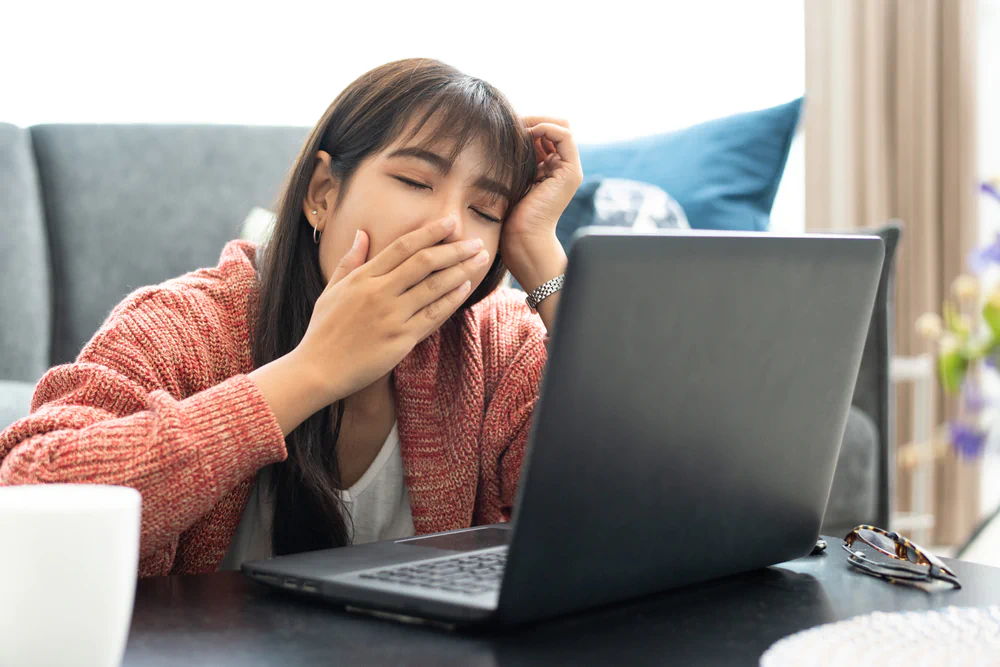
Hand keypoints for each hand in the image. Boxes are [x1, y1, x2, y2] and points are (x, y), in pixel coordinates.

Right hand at [293, 218, 489, 404]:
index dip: (430, 232)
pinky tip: (466, 288)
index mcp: (363, 278)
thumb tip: (362, 233)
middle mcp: (379, 293)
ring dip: (461, 270)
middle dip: (454, 249)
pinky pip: (433, 316)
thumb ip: (350, 261)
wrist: (318, 370)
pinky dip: (451, 300)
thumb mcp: (331, 290)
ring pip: (434, 287)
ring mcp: (392, 316)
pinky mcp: (401, 340)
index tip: (451, 222)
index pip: (403, 247)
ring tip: (480, 259)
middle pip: (425, 262)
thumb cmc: (323, 331)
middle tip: (476, 241)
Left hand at [501, 116, 581, 291]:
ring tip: (516, 126)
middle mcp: (564, 167)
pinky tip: (526, 134)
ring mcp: (570, 169)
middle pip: (556, 125)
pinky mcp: (570, 172)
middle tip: (512, 121)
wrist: (522, 238)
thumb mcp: (511, 177)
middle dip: (535, 118)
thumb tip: (503, 134)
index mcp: (551, 168)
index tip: (507, 124)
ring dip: (537, 121)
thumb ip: (516, 158)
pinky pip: (563, 136)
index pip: (546, 131)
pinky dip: (545, 128)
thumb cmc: (510, 214)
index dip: (530, 122)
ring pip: (560, 126)